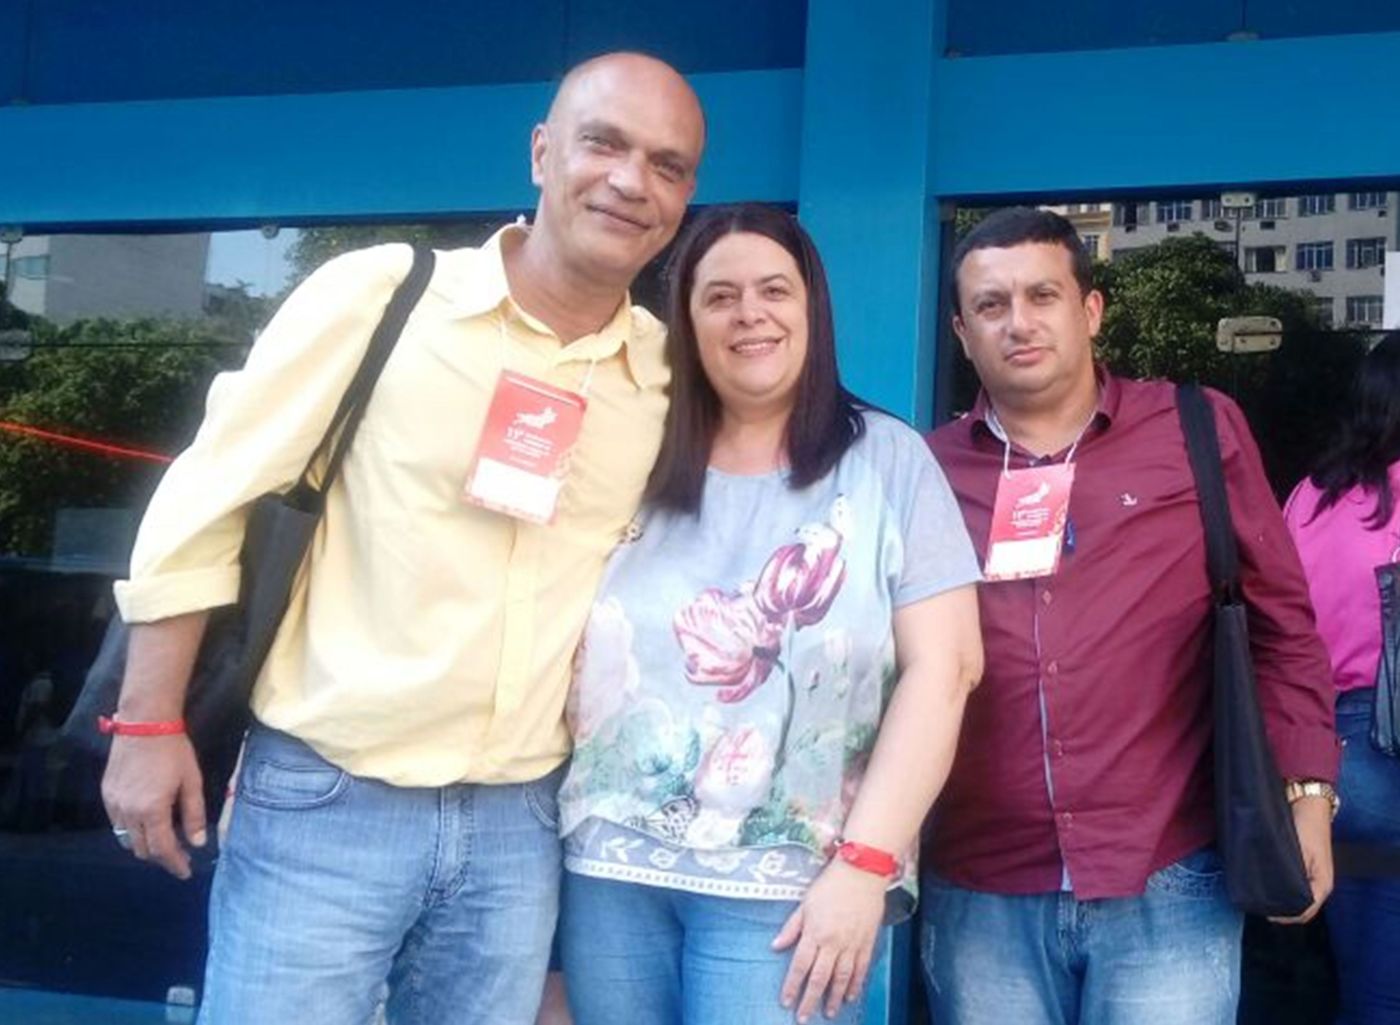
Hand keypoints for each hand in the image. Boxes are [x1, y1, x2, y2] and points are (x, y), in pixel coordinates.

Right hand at [101, 734, 206, 878]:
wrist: (143, 724)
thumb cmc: (174, 751)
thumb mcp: (191, 781)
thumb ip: (194, 814)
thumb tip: (197, 843)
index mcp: (152, 810)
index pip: (162, 849)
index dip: (175, 864)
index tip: (186, 872)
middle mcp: (127, 812)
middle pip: (142, 849)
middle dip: (161, 857)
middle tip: (179, 856)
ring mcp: (113, 804)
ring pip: (126, 840)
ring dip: (144, 845)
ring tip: (164, 842)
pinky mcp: (106, 795)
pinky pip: (117, 824)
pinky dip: (131, 831)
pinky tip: (146, 825)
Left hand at [772, 858, 885, 1021]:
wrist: (862, 872)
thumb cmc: (830, 884)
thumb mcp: (805, 903)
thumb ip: (792, 927)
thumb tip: (775, 946)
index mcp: (815, 932)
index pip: (800, 965)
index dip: (792, 985)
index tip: (786, 1001)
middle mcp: (833, 942)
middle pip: (819, 978)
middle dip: (810, 1000)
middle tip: (803, 1017)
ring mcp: (852, 944)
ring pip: (842, 978)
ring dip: (833, 997)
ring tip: (828, 1013)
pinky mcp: (867, 942)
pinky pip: (861, 969)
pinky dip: (855, 985)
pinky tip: (850, 997)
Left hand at [1269, 795, 1333, 924]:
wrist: (1307, 804)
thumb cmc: (1306, 826)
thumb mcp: (1299, 851)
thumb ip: (1293, 874)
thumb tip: (1280, 894)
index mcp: (1322, 884)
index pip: (1306, 911)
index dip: (1287, 917)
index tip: (1267, 913)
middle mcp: (1318, 883)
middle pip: (1301, 908)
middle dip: (1283, 912)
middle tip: (1260, 906)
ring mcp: (1312, 876)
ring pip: (1297, 898)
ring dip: (1282, 901)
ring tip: (1262, 899)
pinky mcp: (1304, 868)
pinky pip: (1294, 886)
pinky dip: (1283, 890)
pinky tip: (1268, 887)